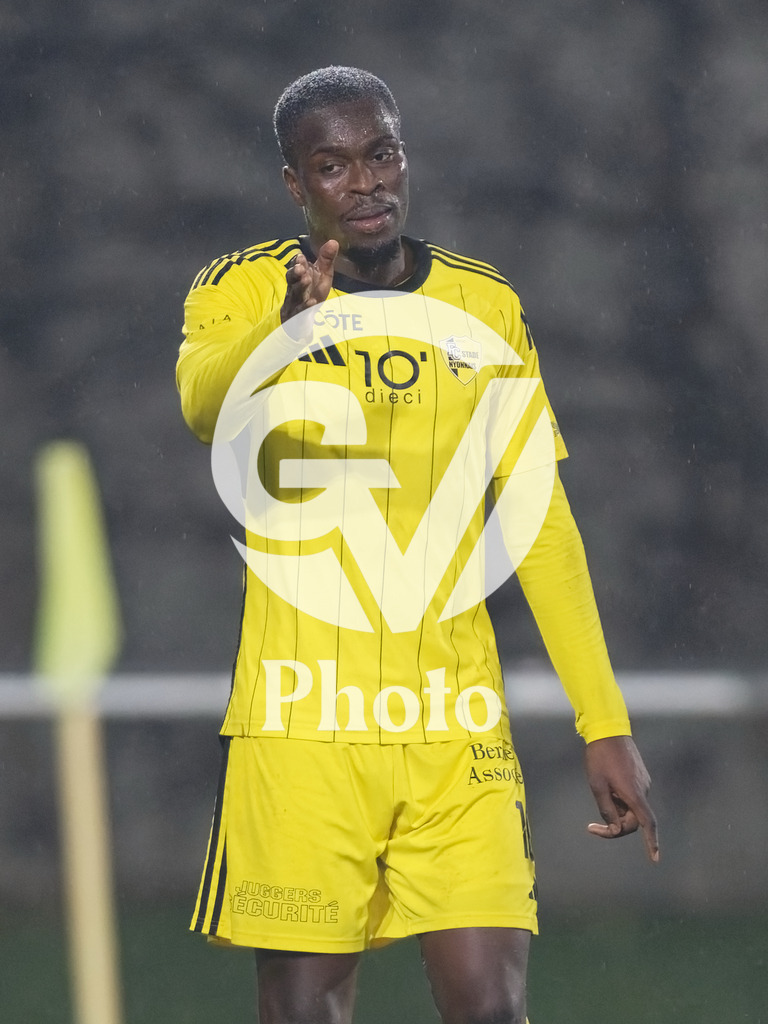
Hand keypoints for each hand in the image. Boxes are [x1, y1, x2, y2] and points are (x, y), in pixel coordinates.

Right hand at [281, 239, 338, 322]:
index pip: (296, 266)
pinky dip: (305, 307)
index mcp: (300, 276)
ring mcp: (295, 302)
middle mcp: (295, 287)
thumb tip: (333, 241)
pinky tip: (312, 302)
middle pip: (292, 279)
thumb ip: (326, 260)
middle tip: (300, 268)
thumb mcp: (322, 275)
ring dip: (300, 286)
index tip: (301, 257)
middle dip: (295, 272)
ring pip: (295, 294)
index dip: (298, 262)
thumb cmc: (312, 292)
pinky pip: (300, 312)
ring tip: (306, 279)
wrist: (300, 320)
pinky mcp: (297, 317)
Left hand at [584, 735, 659, 862]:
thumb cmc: (600, 757)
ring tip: (600, 789)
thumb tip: (615, 826)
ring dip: (616, 808)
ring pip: (631, 807)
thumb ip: (607, 809)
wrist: (608, 730)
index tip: (655, 858)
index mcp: (634, 794)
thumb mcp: (597, 785)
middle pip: (634, 819)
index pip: (647, 823)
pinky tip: (607, 783)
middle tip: (592, 826)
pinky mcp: (640, 776)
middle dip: (616, 824)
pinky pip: (631, 796)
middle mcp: (644, 789)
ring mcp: (644, 782)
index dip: (651, 842)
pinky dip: (619, 799)